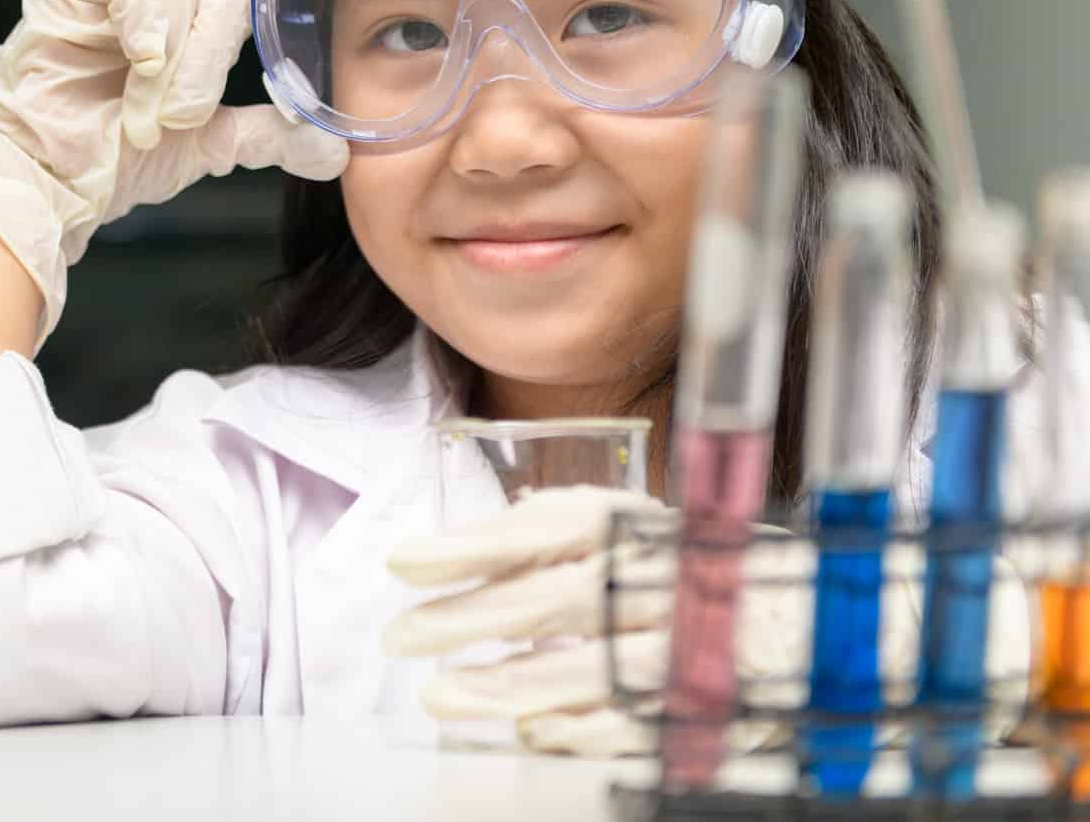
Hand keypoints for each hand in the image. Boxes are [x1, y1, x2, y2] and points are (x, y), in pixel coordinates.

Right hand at [0, 0, 349, 341]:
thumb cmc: (115, 162)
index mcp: (200, 29)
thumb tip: (333, 150)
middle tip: (185, 115)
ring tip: (146, 110)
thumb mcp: (206, 149)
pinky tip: (138, 53)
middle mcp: (165, 1)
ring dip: (171, 53)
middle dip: (211, 54)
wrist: (48, 185)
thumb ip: (268, 137)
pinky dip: (139, 10)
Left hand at [383, 488, 1034, 757]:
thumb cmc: (729, 568)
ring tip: (441, 693)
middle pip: (552, 600)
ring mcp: (697, 645)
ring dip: (504, 684)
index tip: (404, 561)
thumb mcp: (656, 530)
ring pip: (585, 668)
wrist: (856, 621)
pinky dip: (578, 727)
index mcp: (651, 527)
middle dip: (466, 619)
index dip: (470, 545)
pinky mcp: (720, 704)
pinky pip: (638, 722)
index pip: (546, 530)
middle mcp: (671, 579)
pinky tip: (528, 730)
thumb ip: (583, 533)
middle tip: (400, 637)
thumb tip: (493, 535)